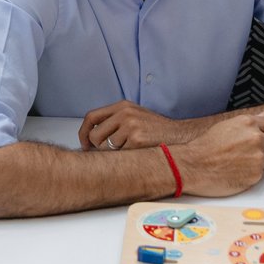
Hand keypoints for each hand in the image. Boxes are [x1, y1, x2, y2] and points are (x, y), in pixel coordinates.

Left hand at [81, 99, 199, 150]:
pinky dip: (126, 157)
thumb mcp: (134, 116)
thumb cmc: (156, 129)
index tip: (85, 144)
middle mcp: (124, 113)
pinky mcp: (136, 139)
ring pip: (105, 147)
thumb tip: (91, 137)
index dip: (83, 132)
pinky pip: (119, 154)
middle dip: (98, 147)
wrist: (179, 135)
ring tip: (129, 150)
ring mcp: (130, 125)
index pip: (91, 117)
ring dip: (114, 153)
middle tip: (109, 152)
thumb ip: (114, 121)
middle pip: (94, 135)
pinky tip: (138, 152)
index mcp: (122, 106)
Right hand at [173, 113, 263, 195]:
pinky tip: (237, 172)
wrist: (193, 166)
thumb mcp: (227, 126)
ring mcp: (258, 156)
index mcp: (248, 123)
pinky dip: (252, 175)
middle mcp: (256, 138)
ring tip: (239, 164)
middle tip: (250, 155)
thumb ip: (249, 122)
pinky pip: (261, 174)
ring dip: (258, 164)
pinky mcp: (256, 174)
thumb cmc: (206, 147)